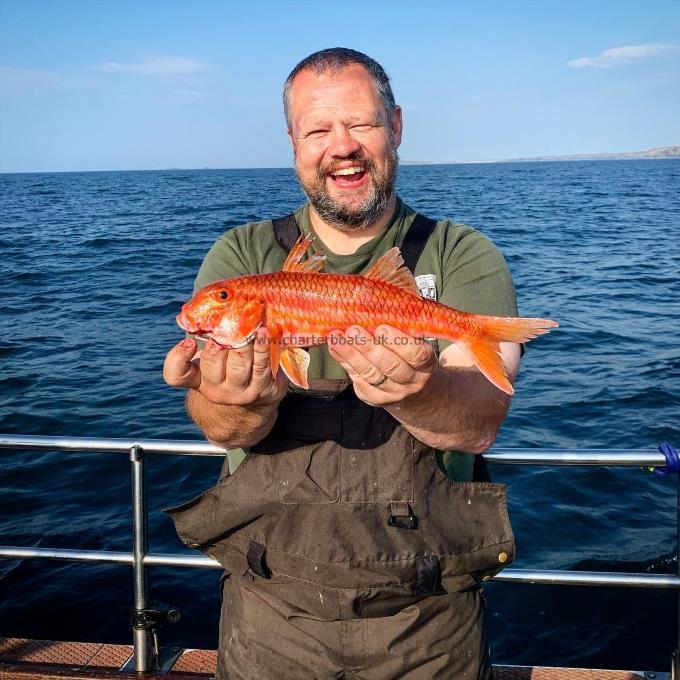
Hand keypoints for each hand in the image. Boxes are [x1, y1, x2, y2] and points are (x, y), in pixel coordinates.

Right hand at [163, 327, 287, 406]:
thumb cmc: (233, 363)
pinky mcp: (259, 391)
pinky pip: (260, 367)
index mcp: (196, 377)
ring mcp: (237, 392)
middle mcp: (214, 388)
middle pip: (212, 362)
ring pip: (238, 365)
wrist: (260, 393)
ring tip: (250, 323)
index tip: (189, 341)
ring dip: (244, 342)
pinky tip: (263, 332)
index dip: (178, 358)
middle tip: (228, 321)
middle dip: (220, 339)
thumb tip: (217, 300)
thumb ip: (209, 332)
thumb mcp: (216, 353)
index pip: (175, 374)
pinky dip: (261, 348)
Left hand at [327, 325, 438, 406]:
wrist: (410, 388)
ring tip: (338, 337)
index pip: (417, 355)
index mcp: (426, 364)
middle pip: (391, 367)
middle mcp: (412, 382)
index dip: (399, 342)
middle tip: (354, 330)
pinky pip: (357, 378)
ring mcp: (393, 392)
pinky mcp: (373, 397)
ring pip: (371, 374)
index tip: (382, 328)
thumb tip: (376, 306)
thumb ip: (402, 329)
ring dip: (351, 354)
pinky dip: (344, 360)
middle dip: (370, 348)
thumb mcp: (415, 343)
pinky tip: (334, 346)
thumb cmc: (409, 356)